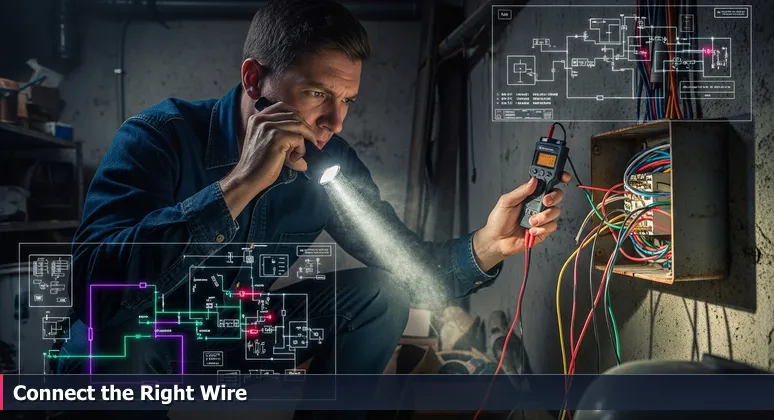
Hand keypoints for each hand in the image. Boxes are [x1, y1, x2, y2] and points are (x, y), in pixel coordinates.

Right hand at [220, 101, 315, 218]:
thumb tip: (304, 129)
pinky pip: (299, 139)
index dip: (296, 116)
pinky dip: (301, 150)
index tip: (302, 128)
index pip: (282, 107)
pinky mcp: (277, 138)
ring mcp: (269, 127)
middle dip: (305, 127)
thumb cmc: (258, 163)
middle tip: (310, 140)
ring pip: (299, 126)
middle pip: (294, 115)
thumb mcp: (264, 140)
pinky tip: (294, 159)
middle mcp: (262, 119)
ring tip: (303, 151)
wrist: (248, 177)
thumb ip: (277, 130)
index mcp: (257, 118)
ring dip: (307, 138)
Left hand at [473, 173, 571, 270]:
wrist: (497, 240)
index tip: (563, 177)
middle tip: (544, 202)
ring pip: (555, 212)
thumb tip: (533, 180)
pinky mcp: (543, 230)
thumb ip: (521, 191)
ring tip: (530, 222)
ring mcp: (541, 217)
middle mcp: (537, 205)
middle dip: (553, 197)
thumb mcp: (506, 202)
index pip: (546, 183)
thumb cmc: (498, 220)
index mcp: (530, 195)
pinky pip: (552, 226)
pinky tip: (530, 230)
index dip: (558, 178)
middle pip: (556, 196)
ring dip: (543, 217)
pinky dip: (541, 228)